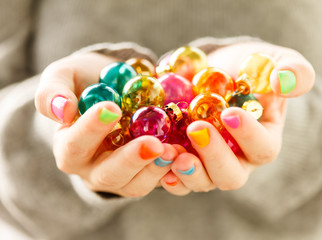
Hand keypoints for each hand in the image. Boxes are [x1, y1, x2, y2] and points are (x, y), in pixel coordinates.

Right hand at [35, 53, 177, 196]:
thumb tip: (62, 110)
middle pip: (108, 173)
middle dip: (131, 159)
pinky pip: (157, 181)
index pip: (75, 144)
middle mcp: (92, 169)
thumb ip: (53, 91)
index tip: (112, 108)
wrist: (114, 89)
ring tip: (174, 150)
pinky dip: (172, 171)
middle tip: (153, 143)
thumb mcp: (64, 76)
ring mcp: (120, 176)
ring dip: (156, 169)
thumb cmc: (87, 82)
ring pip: (135, 184)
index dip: (91, 129)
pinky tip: (185, 155)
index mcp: (69, 147)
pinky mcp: (143, 177)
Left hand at [159, 41, 314, 194]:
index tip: (230, 113)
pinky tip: (158, 162)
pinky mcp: (186, 160)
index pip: (263, 148)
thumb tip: (285, 81)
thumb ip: (293, 71)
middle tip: (197, 130)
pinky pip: (177, 179)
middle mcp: (238, 160)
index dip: (248, 135)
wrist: (218, 70)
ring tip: (171, 152)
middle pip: (231, 175)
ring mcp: (209, 163)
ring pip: (203, 182)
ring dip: (187, 171)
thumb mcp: (276, 61)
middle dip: (214, 155)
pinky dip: (166, 174)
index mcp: (264, 140)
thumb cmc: (251, 67)